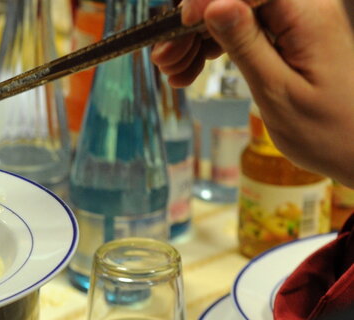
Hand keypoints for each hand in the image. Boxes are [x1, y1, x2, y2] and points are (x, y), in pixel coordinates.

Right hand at [152, 0, 353, 186]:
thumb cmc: (329, 131)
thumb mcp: (278, 92)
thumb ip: (246, 45)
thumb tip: (214, 4)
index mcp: (307, 15)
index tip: (181, 25)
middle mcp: (303, 8)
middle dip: (193, 23)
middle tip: (166, 60)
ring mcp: (295, 21)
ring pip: (230, 12)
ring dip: (196, 38)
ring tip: (173, 72)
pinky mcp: (287, 35)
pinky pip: (241, 28)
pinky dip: (212, 47)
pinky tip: (190, 70)